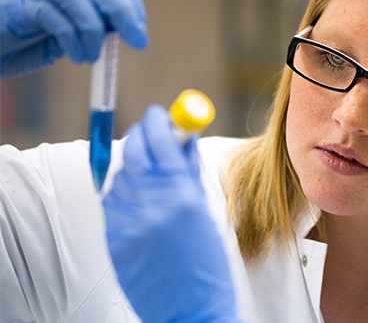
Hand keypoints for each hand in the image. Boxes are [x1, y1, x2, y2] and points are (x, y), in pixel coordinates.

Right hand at [0, 0, 147, 77]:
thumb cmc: (28, 44)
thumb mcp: (71, 37)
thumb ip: (96, 30)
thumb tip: (129, 34)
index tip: (139, 30)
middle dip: (122, 9)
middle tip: (136, 40)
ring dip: (93, 29)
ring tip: (93, 56)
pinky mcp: (16, 6)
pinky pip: (50, 15)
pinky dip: (70, 38)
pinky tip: (75, 56)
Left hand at [103, 105, 239, 322]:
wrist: (190, 309)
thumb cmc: (207, 265)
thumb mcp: (207, 212)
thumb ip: (190, 170)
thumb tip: (185, 136)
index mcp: (181, 196)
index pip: (160, 139)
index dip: (159, 120)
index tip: (160, 113)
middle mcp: (150, 205)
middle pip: (133, 150)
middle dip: (143, 135)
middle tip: (153, 133)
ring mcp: (127, 221)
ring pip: (120, 174)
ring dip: (134, 164)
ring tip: (151, 174)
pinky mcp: (112, 236)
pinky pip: (112, 200)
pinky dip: (124, 191)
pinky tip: (141, 199)